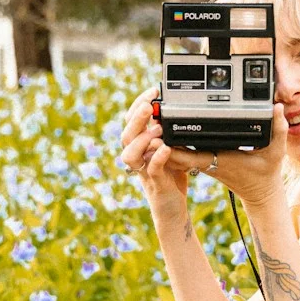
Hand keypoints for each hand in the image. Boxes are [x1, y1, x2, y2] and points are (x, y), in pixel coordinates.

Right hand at [118, 84, 189, 221]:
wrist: (173, 209)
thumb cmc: (171, 178)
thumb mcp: (171, 150)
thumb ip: (167, 133)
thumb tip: (171, 110)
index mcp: (140, 147)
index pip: (131, 121)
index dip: (139, 104)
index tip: (153, 90)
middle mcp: (138, 158)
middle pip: (126, 135)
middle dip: (136, 118)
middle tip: (150, 105)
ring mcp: (145, 172)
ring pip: (129, 154)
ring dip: (142, 139)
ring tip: (158, 129)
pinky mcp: (156, 185)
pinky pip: (152, 170)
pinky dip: (157, 158)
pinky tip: (166, 148)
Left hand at [150, 103, 290, 208]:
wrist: (261, 190)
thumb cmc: (266, 173)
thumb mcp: (276, 151)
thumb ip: (278, 129)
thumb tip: (276, 109)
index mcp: (218, 159)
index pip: (187, 154)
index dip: (169, 146)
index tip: (158, 133)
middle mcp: (207, 160)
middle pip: (175, 151)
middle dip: (160, 139)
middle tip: (148, 120)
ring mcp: (204, 160)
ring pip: (177, 152)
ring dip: (164, 140)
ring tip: (152, 120)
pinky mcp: (205, 158)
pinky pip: (184, 152)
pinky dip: (173, 143)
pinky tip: (165, 129)